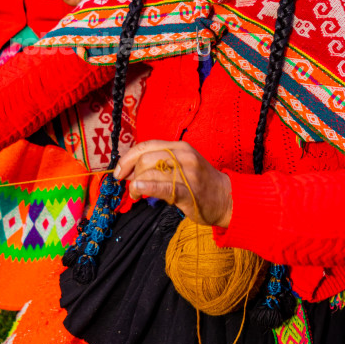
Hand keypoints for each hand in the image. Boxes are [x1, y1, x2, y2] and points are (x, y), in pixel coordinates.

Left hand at [113, 140, 232, 227]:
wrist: (226, 197)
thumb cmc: (200, 182)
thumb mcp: (182, 163)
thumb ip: (159, 162)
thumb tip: (129, 170)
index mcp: (179, 146)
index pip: (145, 146)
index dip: (127, 158)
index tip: (118, 172)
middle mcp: (183, 155)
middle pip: (145, 159)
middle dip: (132, 174)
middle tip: (131, 187)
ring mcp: (186, 173)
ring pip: (149, 173)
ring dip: (136, 185)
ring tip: (136, 195)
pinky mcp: (188, 191)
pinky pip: (161, 187)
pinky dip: (145, 188)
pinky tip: (138, 192)